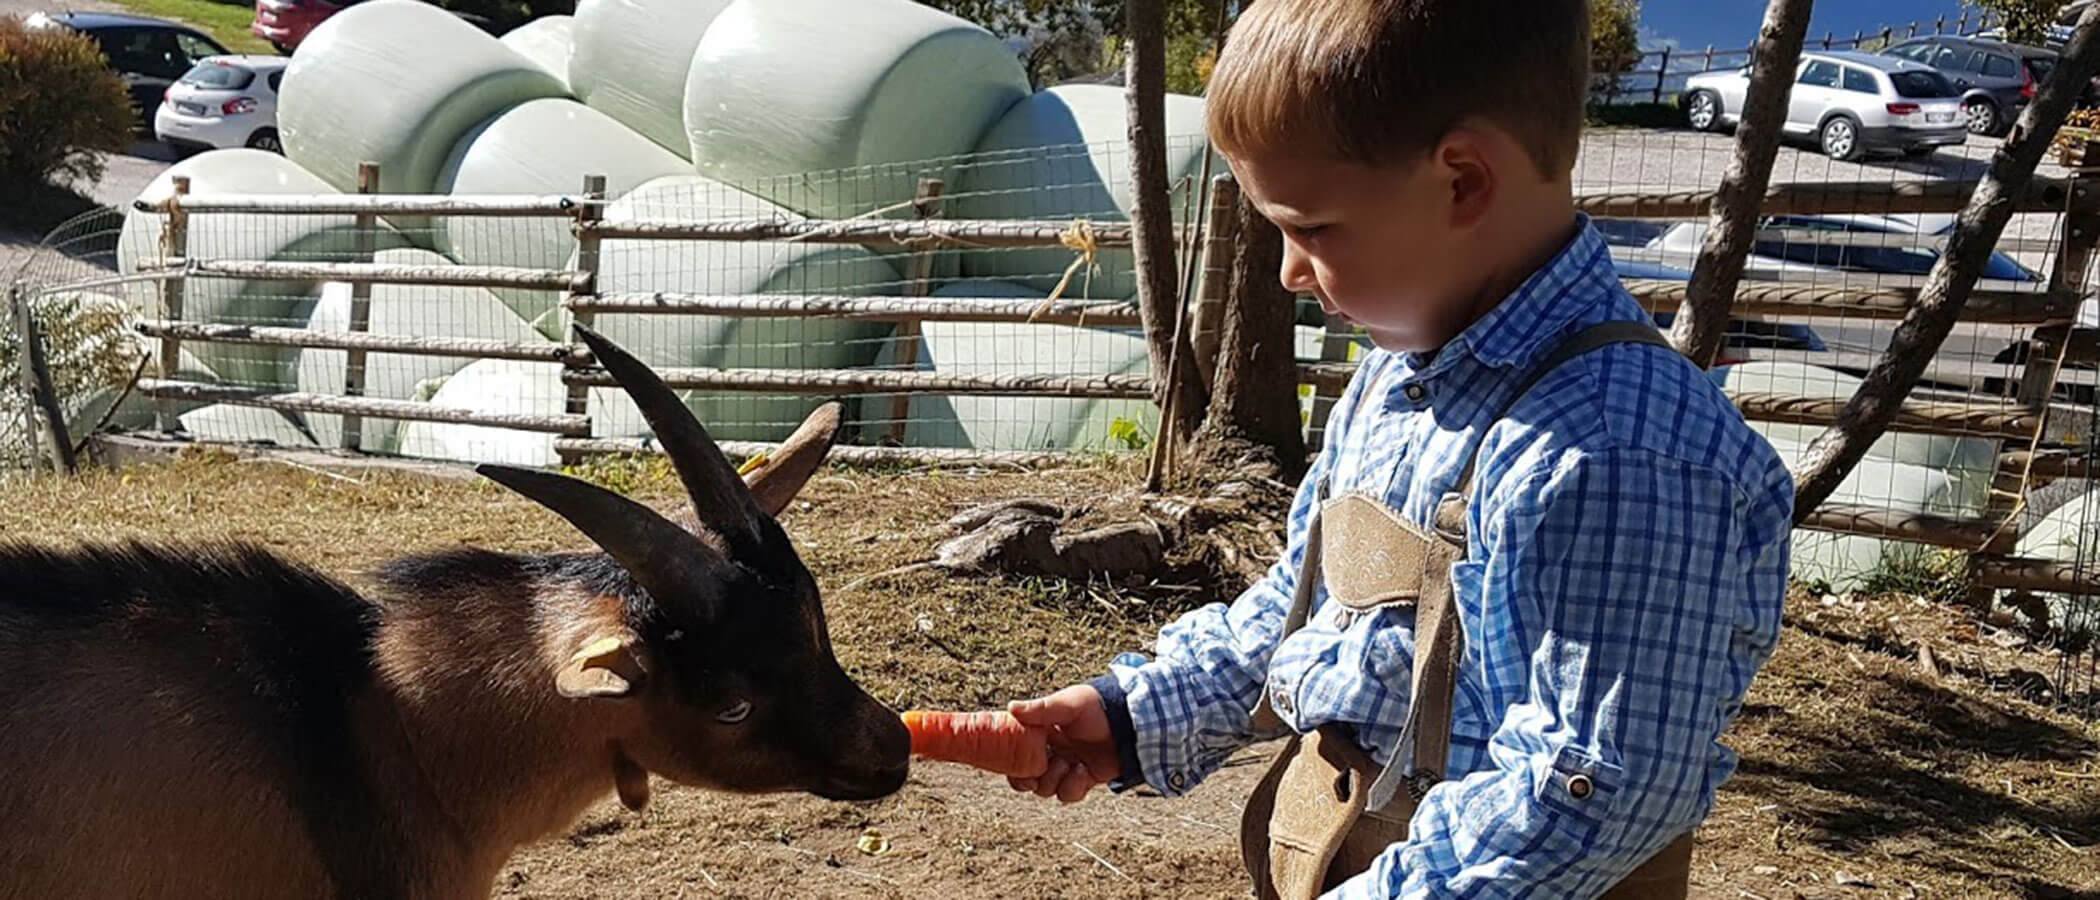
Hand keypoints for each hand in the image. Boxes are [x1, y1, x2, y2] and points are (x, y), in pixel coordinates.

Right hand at [1004, 684, 1122, 803]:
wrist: (1132, 724)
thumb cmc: (1099, 707)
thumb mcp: (1069, 705)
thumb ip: (1041, 709)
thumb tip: (1011, 707)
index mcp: (1042, 732)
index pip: (1016, 751)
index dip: (1012, 760)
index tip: (1016, 761)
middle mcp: (1051, 751)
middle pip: (1026, 777)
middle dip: (1029, 778)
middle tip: (1040, 769)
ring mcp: (1066, 767)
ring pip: (1045, 788)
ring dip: (1054, 779)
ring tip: (1069, 763)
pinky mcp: (1082, 780)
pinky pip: (1067, 794)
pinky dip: (1072, 786)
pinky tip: (1083, 771)